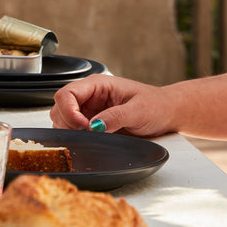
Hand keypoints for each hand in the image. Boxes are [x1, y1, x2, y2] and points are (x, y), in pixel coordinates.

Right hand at [50, 75, 177, 137]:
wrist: (167, 114)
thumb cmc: (156, 105)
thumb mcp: (139, 111)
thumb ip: (116, 117)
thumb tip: (95, 126)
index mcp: (96, 85)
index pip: (66, 93)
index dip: (69, 111)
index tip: (82, 127)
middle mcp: (88, 96)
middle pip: (60, 107)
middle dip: (68, 123)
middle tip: (87, 135)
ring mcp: (88, 110)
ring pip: (62, 119)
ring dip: (71, 131)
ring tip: (91, 138)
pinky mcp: (90, 123)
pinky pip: (73, 130)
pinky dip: (76, 138)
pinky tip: (91, 142)